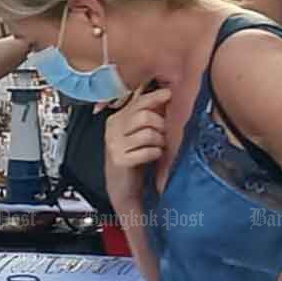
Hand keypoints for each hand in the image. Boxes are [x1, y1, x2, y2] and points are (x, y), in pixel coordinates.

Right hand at [103, 87, 170, 207]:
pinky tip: (154, 155)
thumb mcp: (135, 133)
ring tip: (158, 147)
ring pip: (148, 134)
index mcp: (116, 118)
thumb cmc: (133, 156)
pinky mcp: (120, 160)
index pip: (137, 102)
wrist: (121, 186)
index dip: (154, 97)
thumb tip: (163, 94)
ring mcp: (114, 144)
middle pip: (144, 116)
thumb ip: (144, 114)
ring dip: (159, 141)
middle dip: (160, 125)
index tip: (168, 94)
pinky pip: (147, 151)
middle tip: (163, 134)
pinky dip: (155, 153)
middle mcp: (112, 129)